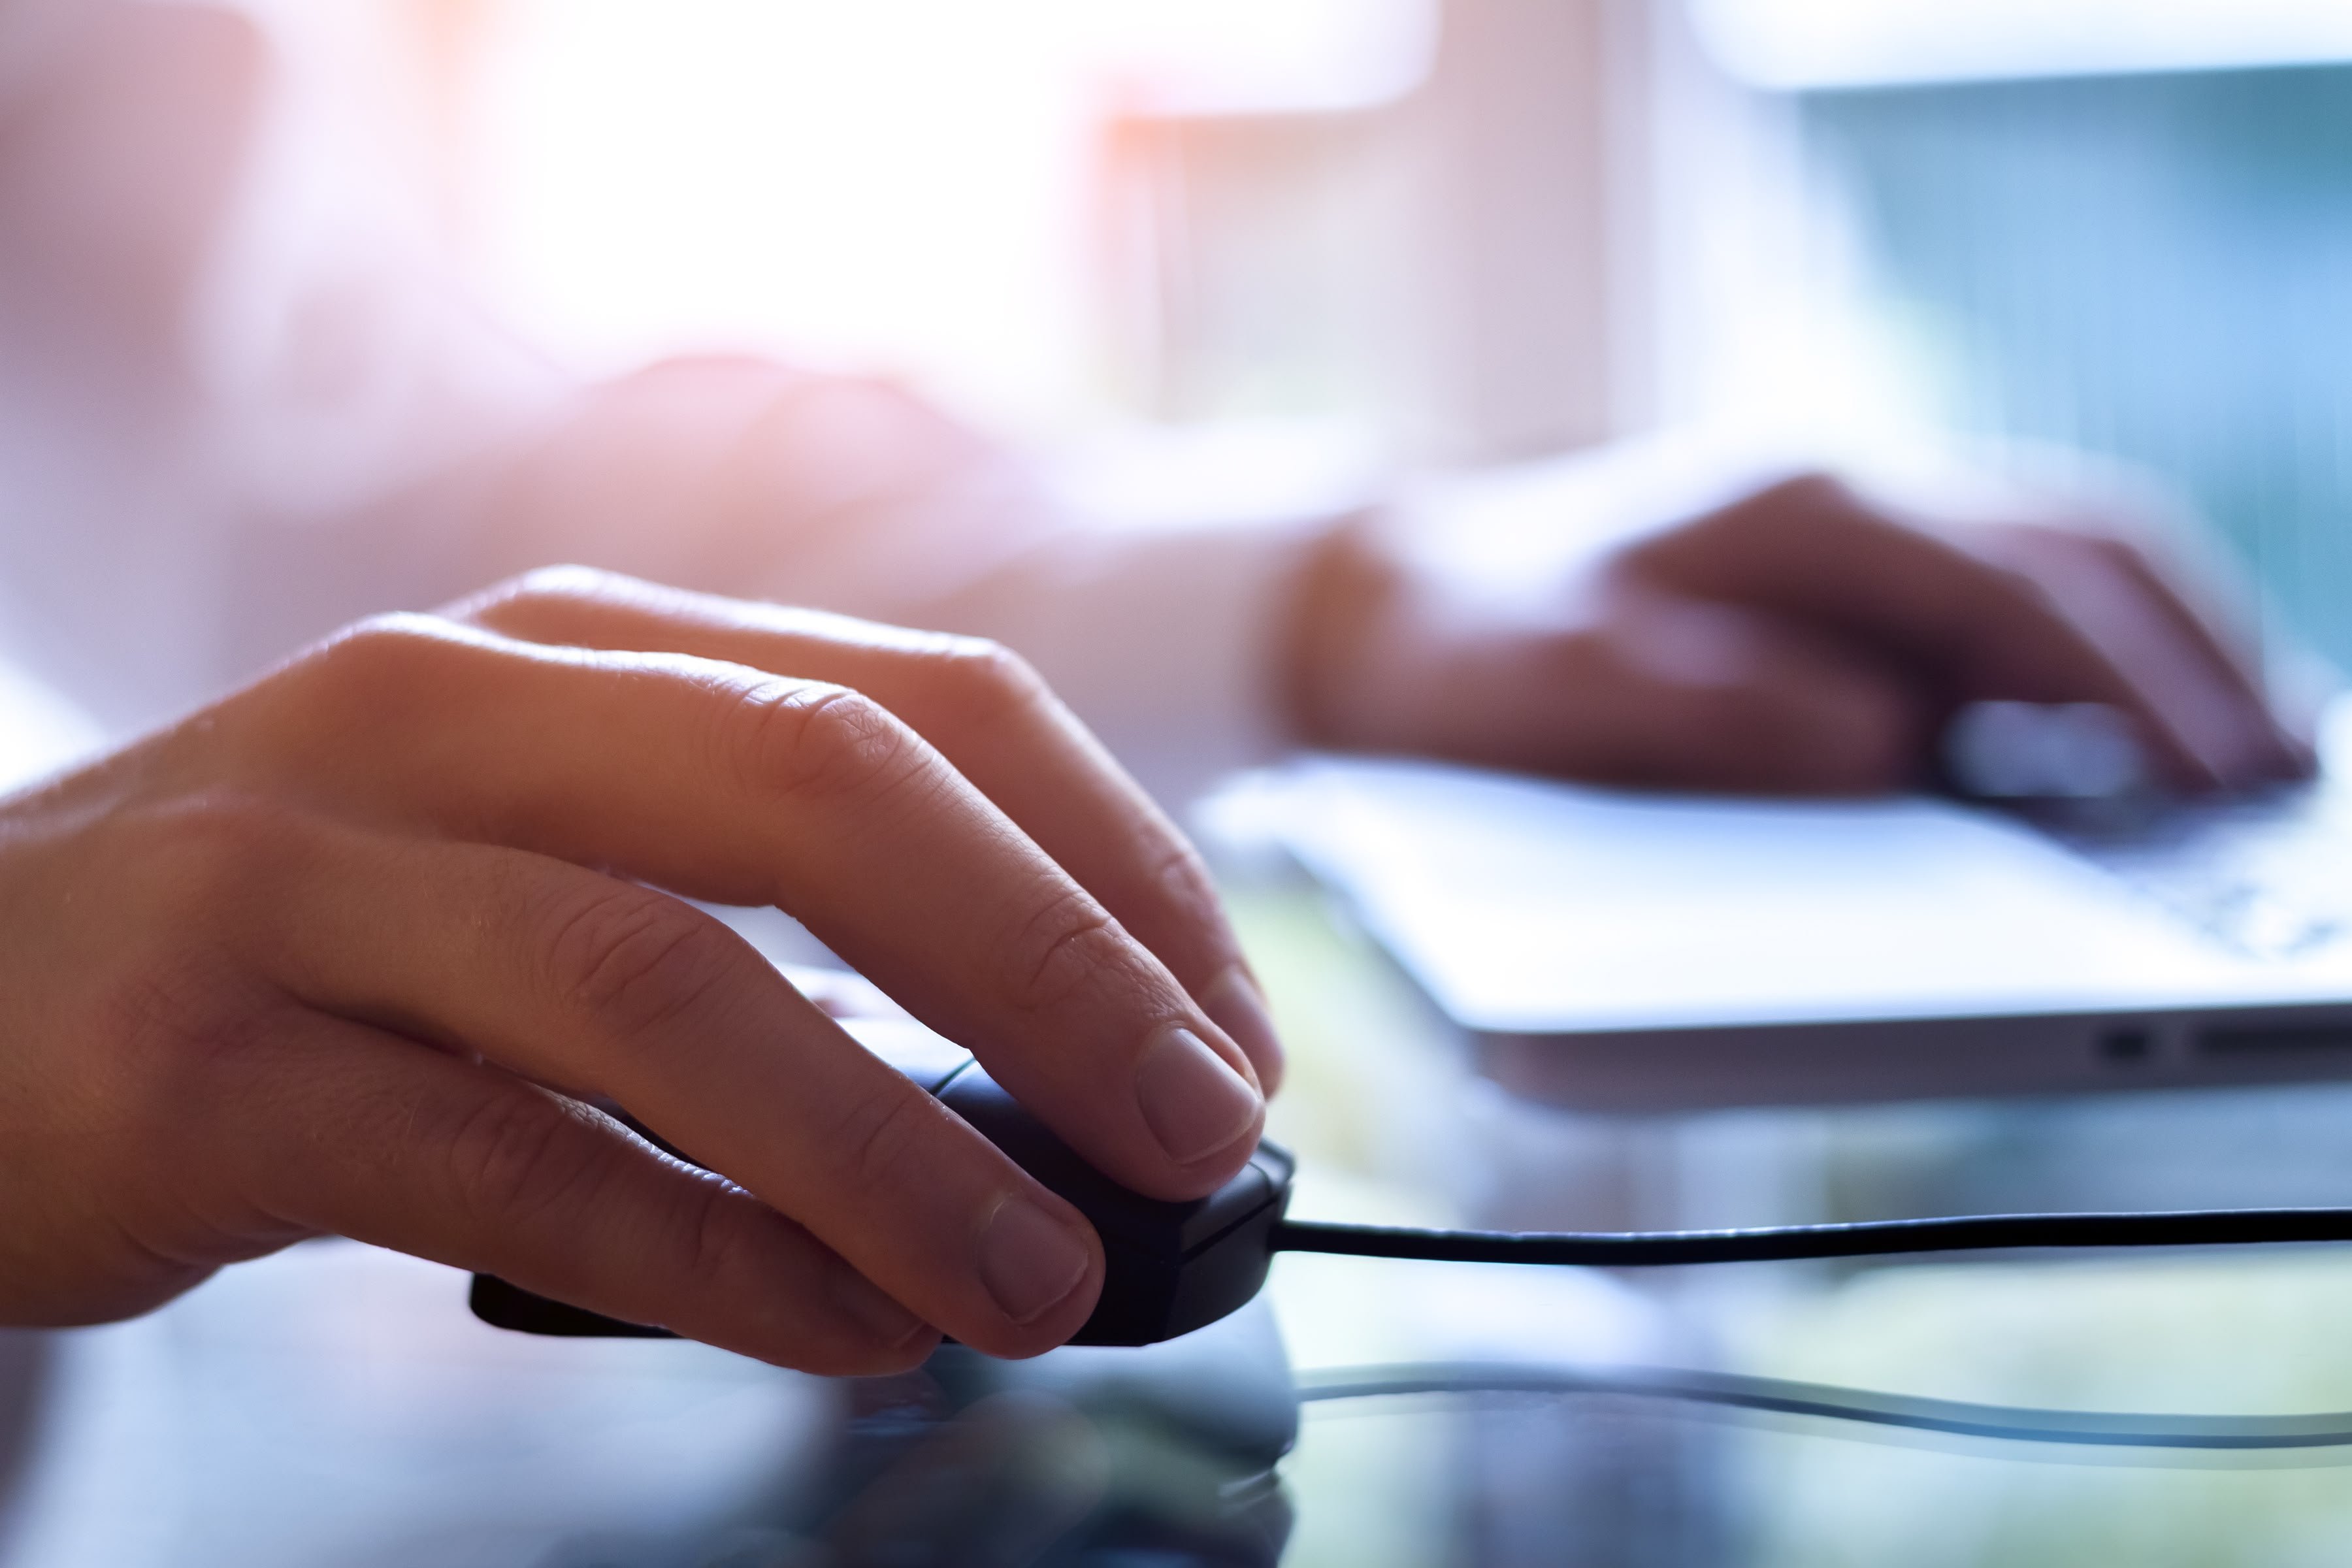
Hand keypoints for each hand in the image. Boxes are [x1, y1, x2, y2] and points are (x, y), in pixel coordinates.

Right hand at [0, 568, 1281, 1370]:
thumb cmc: (315, 951)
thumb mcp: (553, 865)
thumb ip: (769, 935)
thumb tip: (1050, 1086)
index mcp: (583, 648)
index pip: (926, 704)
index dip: (1115, 864)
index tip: (1226, 1029)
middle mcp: (453, 708)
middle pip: (822, 792)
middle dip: (1053, 965)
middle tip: (1201, 1134)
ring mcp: (312, 870)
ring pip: (664, 980)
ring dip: (894, 1143)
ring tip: (1042, 1280)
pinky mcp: (200, 1058)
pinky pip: (497, 1157)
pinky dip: (699, 1250)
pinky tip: (835, 1324)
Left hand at [1287, 469, 2311, 793]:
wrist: (1387, 598)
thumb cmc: (1463, 648)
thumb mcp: (1554, 688)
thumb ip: (1714, 715)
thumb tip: (1885, 752)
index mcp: (1798, 514)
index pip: (2015, 593)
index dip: (2131, 687)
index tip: (2216, 776)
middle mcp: (1846, 498)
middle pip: (2082, 556)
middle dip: (2197, 662)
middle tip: (2278, 779)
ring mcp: (1852, 529)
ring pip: (2061, 565)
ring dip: (2163, 651)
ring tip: (2245, 760)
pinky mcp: (1841, 577)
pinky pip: (2002, 600)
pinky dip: (2086, 662)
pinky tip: (2118, 743)